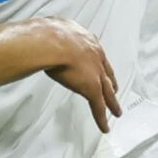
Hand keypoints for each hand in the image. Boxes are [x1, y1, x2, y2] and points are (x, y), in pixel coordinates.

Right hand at [36, 18, 120, 132]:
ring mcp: (96, 73)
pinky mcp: (92, 89)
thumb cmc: (48, 35)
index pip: (96, 56)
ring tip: (116, 112)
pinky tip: (105, 127)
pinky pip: (99, 107)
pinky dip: (102, 119)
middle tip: (114, 92)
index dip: (99, 66)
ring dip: (113, 103)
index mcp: (86, 41)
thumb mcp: (53, 29)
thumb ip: (52, 34)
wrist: (52, 42)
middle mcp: (95, 56)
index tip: (101, 70)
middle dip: (111, 84)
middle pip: (107, 74)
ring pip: (108, 92)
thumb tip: (41, 34)